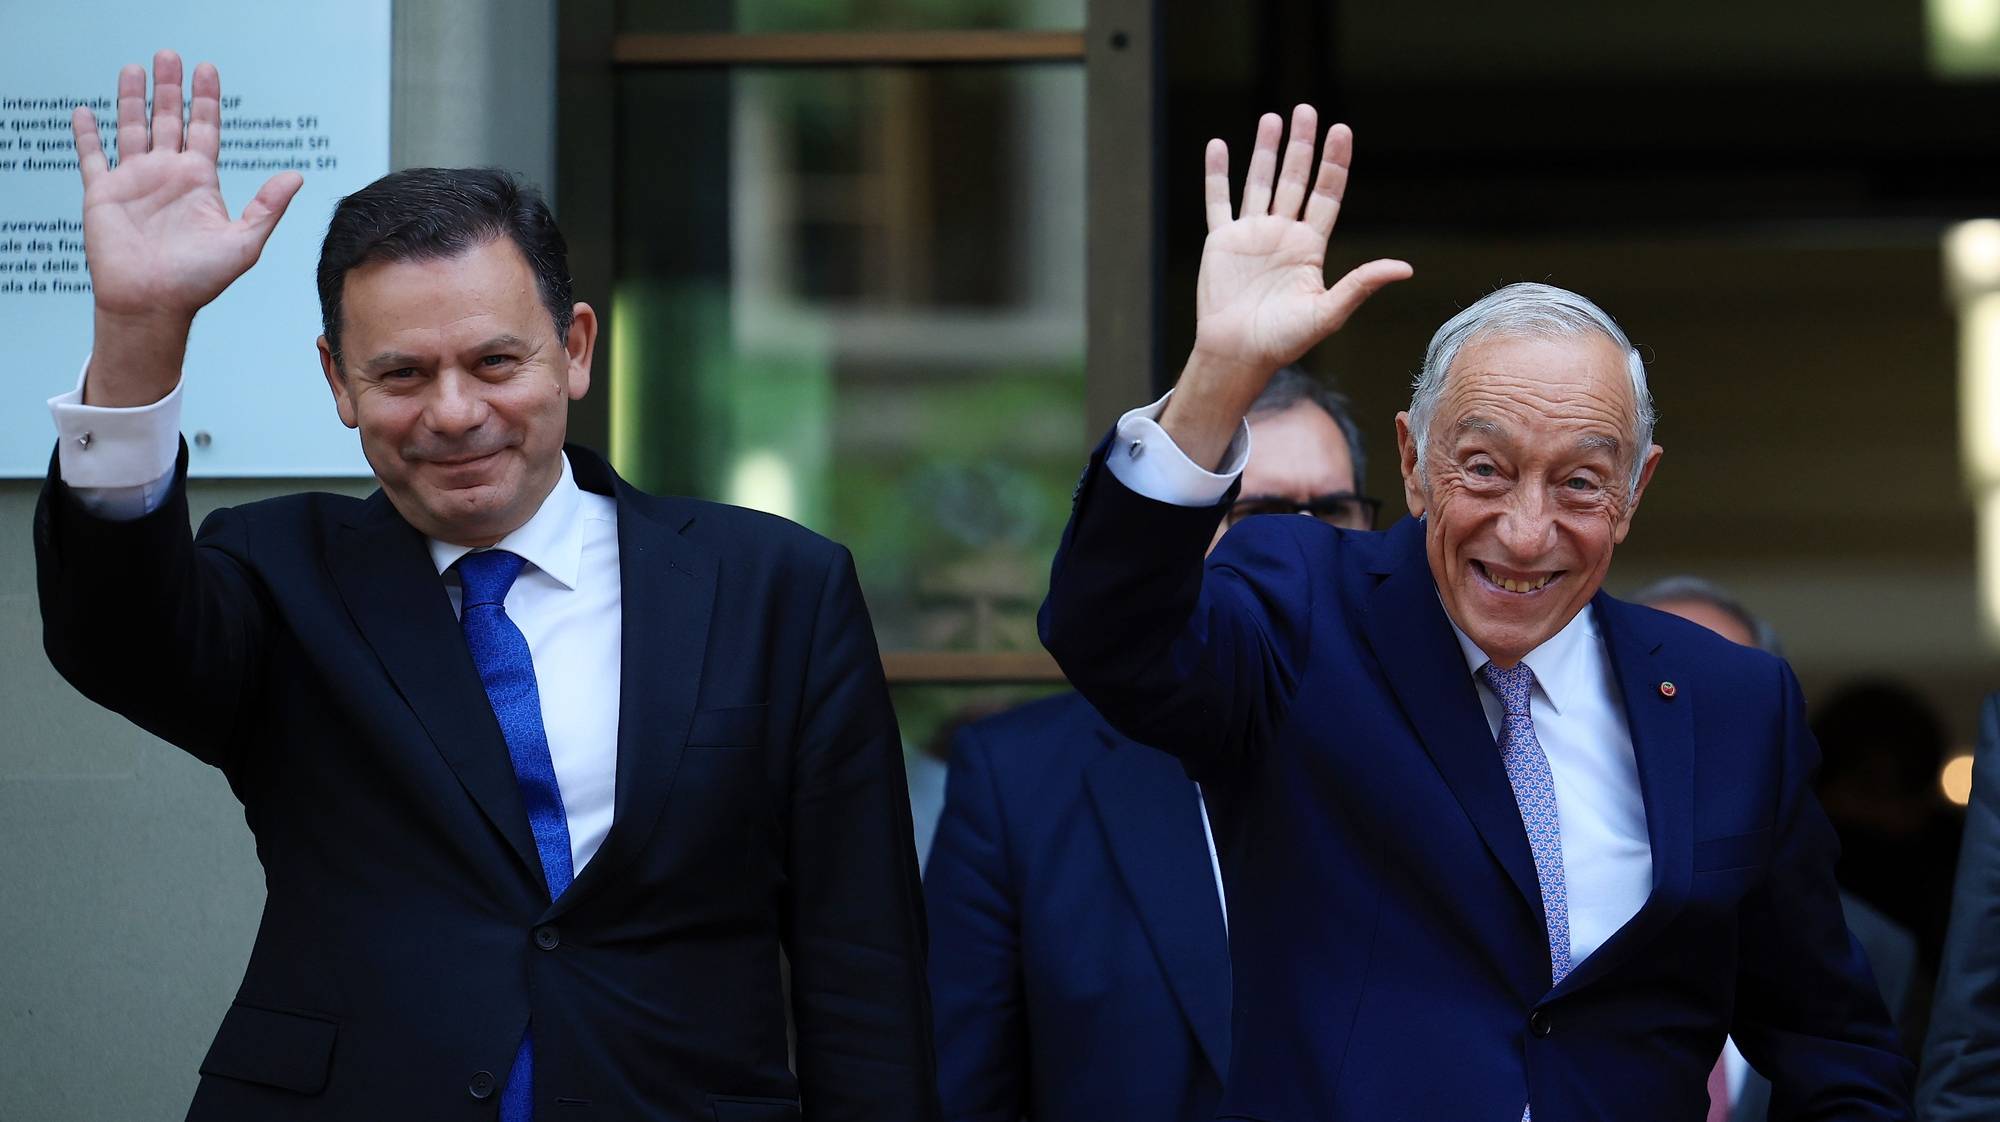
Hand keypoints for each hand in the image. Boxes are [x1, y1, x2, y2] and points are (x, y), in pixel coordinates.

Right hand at [73, 51, 301, 405]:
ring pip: (131, 128)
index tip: (207, 68)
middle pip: (168, 119)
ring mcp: (134, 182)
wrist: (153, 304)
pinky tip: (85, 112)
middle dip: (170, 88)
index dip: (206, 99)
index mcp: (200, 182)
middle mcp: (167, 176)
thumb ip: (267, 207)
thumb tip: (297, 176)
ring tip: (134, 67)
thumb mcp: (243, 242)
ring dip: (132, 99)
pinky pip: (91, 157)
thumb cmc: (199, 281)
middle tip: (169, 54)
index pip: (205, 129)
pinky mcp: (102, 193)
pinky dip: (86, 135)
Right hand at [1162, 106, 1409, 468]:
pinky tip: (1219, 147)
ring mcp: (1251, 235)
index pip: (1326, 194)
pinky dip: (1217, 174)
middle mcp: (1282, 235)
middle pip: (1295, 179)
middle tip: (1307, 109)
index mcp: (1309, 247)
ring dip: (1265, 151)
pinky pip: (1218, 202)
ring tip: (1273, 118)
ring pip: (1259, 182)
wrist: (1238, 354)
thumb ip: (1361, 285)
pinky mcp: (1221, 242)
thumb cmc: (1283, 341)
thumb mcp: (1329, 313)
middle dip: (1302, 145)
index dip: (1334, 163)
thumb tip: (1405, 268)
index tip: (1341, 132)